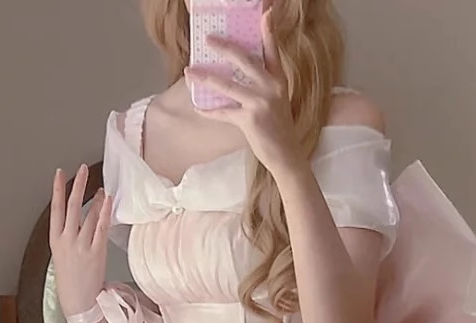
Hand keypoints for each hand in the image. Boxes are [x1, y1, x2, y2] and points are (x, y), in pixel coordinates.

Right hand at [48, 164, 112, 319]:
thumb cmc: (72, 282)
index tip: (60, 173)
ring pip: (89, 215)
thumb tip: (78, 219)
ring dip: (95, 199)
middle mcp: (67, 241)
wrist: (80, 304)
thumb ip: (67, 237)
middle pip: (72, 206)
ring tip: (100, 188)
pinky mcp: (97, 252)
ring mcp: (82, 246)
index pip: (56, 209)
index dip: (57, 189)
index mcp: (55, 241)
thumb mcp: (61, 257)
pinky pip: (101, 227)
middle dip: (78, 185)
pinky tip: (107, 201)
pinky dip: (104, 212)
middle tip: (82, 170)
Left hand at [187, 11, 302, 176]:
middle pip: (245, 60)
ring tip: (190, 72)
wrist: (286, 154)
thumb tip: (239, 70)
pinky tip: (199, 107)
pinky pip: (224, 112)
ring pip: (228, 85)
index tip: (265, 13)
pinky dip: (210, 111)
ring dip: (206, 78)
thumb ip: (264, 82)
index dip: (268, 31)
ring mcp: (261, 103)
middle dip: (224, 47)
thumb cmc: (278, 126)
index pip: (272, 50)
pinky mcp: (250, 120)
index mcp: (279, 79)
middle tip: (208, 39)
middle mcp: (272, 87)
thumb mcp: (277, 99)